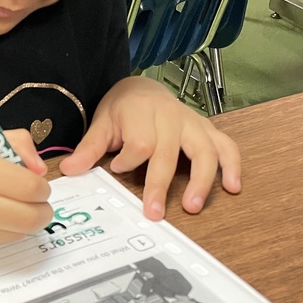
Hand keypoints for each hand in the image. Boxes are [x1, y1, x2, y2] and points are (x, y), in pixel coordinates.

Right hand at [0, 130, 51, 257]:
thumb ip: (13, 145)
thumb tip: (41, 171)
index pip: (30, 187)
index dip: (41, 186)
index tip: (37, 183)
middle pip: (30, 218)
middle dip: (41, 210)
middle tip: (36, 203)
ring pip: (17, 234)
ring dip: (22, 223)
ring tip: (7, 208)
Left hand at [59, 77, 240, 218]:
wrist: (141, 88)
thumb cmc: (122, 110)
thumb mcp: (101, 123)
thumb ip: (89, 148)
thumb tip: (69, 170)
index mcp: (142, 112)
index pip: (141, 142)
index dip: (129, 161)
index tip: (116, 168)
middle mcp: (171, 116)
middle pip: (170, 152)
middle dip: (160, 184)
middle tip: (154, 213)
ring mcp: (192, 123)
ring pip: (205, 150)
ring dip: (202, 180)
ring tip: (193, 206)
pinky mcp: (206, 131)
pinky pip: (226, 145)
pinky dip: (233, 165)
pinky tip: (233, 186)